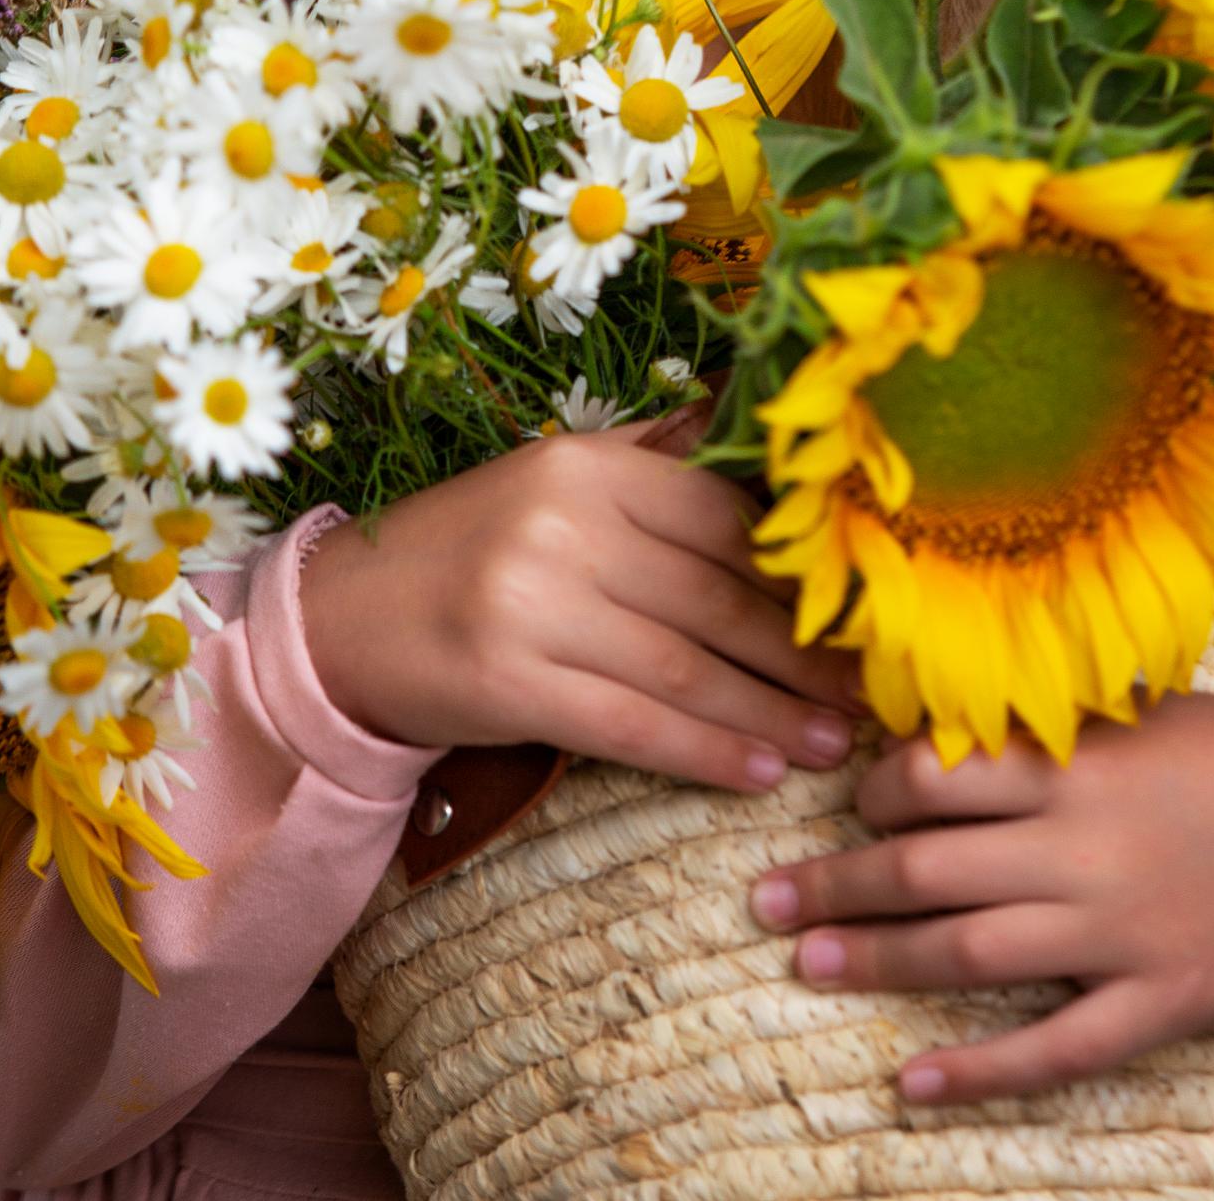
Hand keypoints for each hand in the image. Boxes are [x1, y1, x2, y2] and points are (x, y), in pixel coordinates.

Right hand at [299, 423, 862, 792]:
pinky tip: (759, 772)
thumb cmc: (471, 550)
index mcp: (586, 463)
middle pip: (713, 596)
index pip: (721, 518)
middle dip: (801, 653)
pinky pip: (631, 724)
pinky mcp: (508, 681)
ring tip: (834, 742)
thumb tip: (759, 443)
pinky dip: (704, 752)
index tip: (860, 614)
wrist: (343, 618)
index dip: (798, 573)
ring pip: (682, 667)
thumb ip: (653, 467)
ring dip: (769, 712)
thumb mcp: (554, 482)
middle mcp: (563, 524)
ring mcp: (531, 602)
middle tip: (870, 692)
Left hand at [748, 693, 1213, 1102]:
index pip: (934, 774)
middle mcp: (1082, 847)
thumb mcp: (1127, 711)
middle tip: (765, 900)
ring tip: (803, 966)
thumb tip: (925, 731)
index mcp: (1072, 763)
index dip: (874, 791)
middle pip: (927, 869)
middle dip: (836, 884)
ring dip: (877, 962)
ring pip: (970, 953)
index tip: (849, 800)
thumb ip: (1035, 727)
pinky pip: (1055, 1048)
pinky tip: (911, 1083)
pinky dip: (979, 1071)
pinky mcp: (1157, 1002)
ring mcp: (1118, 932)